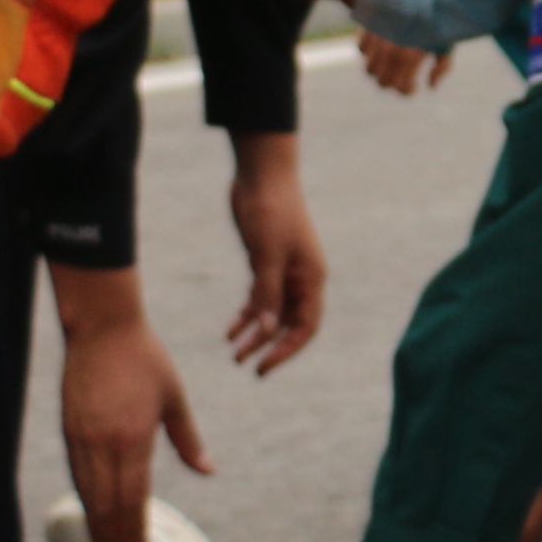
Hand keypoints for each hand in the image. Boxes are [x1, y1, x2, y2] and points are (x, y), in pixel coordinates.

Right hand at [55, 277, 206, 541]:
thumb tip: (208, 471)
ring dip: (98, 530)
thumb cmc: (144, 359)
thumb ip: (187, 438)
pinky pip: (77, 476)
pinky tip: (91, 520)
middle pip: (109, 505)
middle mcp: (103, 445)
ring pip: (89, 495)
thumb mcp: (174, 397)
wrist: (101, 327)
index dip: (137, 532)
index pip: (135, 498)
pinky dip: (85, 504)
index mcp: (133, 438)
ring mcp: (82, 439)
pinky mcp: (69, 431)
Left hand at [224, 137, 321, 371]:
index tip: (262, 366)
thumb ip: (267, 293)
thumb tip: (265, 332)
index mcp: (311, 278)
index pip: (305, 327)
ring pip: (270, 313)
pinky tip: (230, 328)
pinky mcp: (265, 263)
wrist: (262, 174)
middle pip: (287, 324)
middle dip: (266, 346)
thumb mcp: (267, 255)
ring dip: (254, 334)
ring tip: (232, 352)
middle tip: (241, 364)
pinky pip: (259, 297)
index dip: (286, 350)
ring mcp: (283, 271)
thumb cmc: (271, 211)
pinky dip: (246, 314)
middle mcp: (300, 279)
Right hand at [352, 26, 444, 97]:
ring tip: (391, 65)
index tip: (414, 87)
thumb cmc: (441, 18)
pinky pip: (361, 48)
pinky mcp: (370, 24)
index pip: (399, 87)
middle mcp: (391, 48)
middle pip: (381, 81)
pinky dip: (369, 52)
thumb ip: (441, 69)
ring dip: (380, 70)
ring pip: (369, 68)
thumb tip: (429, 86)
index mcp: (411, 55)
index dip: (407, 91)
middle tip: (401, 77)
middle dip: (392, 83)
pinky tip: (381, 47)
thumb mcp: (447, 43)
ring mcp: (379, 37)